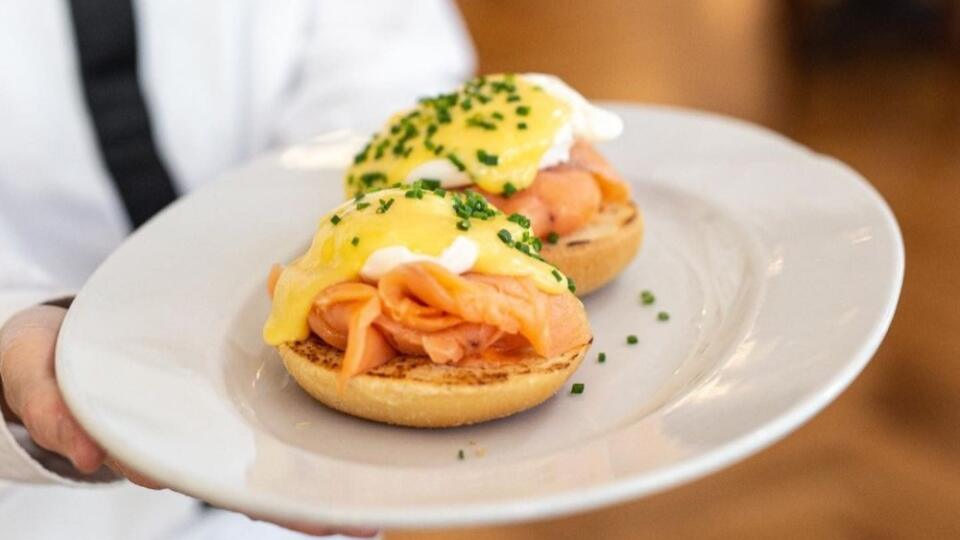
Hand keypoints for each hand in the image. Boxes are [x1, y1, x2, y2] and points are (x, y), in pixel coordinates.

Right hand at [0, 305, 376, 536]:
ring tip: (386, 479)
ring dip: (325, 462)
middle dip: (319, 500)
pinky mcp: (220, 387)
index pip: (226, 487)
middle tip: (378, 517)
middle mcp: (195, 440)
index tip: (331, 523)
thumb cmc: (47, 363)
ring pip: (273, 448)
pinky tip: (350, 411)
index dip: (280, 507)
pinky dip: (306, 409)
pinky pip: (266, 405)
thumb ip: (53, 412)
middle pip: (265, 478)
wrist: (53, 338)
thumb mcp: (35, 379)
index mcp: (159, 452)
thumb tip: (85, 455)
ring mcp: (212, 417)